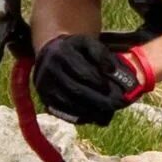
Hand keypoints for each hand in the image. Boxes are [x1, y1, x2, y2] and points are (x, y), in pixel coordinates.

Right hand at [33, 35, 149, 126]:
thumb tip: (112, 70)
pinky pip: (64, 113)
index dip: (98, 82)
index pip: (81, 71)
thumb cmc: (75, 49)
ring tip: (109, 114)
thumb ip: (101, 53)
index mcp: (61, 53)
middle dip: (98, 100)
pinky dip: (82, 117)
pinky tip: (96, 118)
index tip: (114, 89)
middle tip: (117, 105)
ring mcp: (45, 87)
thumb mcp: (87, 43)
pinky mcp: (45, 99)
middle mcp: (49, 70)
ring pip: (70, 104)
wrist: (50, 54)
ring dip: (92, 112)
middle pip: (76, 90)